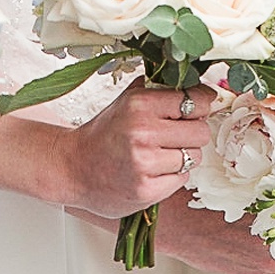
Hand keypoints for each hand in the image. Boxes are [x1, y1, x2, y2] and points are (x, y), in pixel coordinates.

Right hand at [50, 83, 212, 217]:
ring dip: (181, 157)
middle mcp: (142, 132)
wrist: (73, 168)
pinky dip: (171, 177)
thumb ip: (159, 88)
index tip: (195, 109)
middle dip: (191, 134)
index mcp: (140, 104)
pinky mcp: (147, 190)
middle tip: (171, 136)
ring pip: (194, 157)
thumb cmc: (104, 134)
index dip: (200, 104)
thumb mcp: (127, 100)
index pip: (196, 99)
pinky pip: (182, 179)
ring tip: (158, 156)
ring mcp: (145, 164)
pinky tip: (152, 172)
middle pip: (201, 132)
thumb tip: (199, 83)